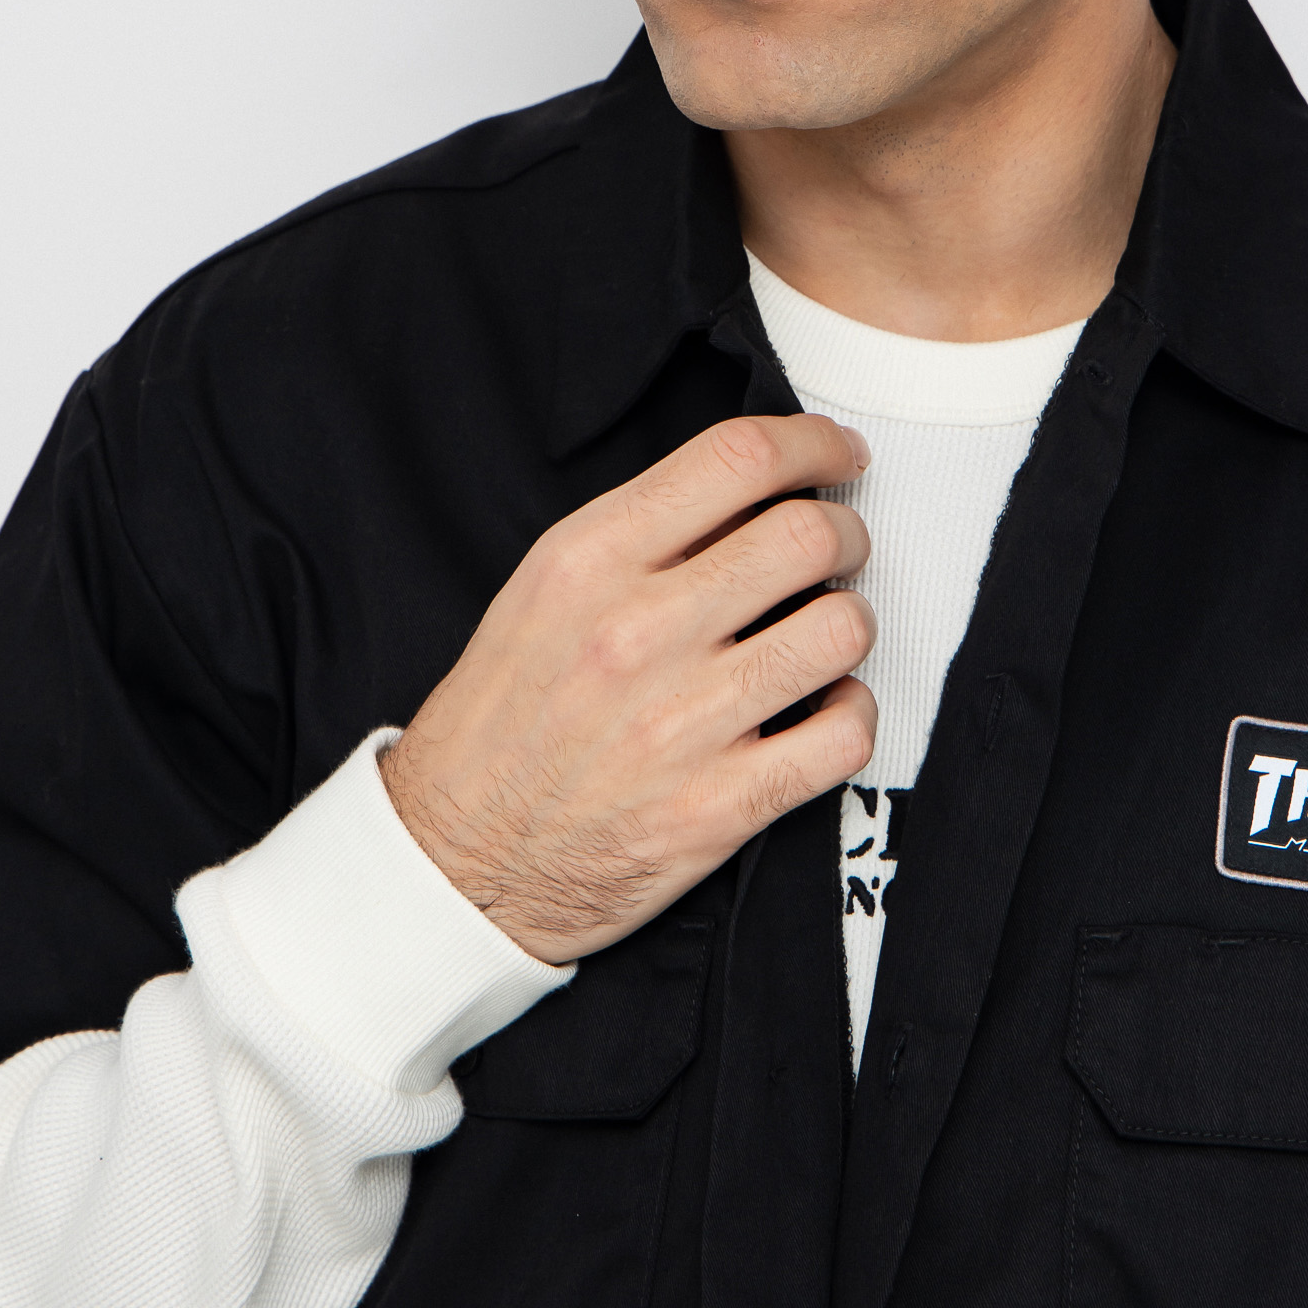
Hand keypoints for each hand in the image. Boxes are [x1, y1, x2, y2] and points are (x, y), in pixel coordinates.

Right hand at [380, 415, 875, 962]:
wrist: (455, 863)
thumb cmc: (504, 720)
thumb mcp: (542, 593)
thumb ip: (643, 535)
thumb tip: (754, 494)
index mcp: (590, 562)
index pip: (738, 459)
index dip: (813, 444)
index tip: (837, 455)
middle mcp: (638, 633)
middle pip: (809, 536)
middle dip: (845, 535)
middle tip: (838, 551)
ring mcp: (682, 724)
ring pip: (842, 629)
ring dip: (850, 623)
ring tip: (822, 635)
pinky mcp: (718, 808)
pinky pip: (845, 734)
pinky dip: (852, 714)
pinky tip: (822, 710)